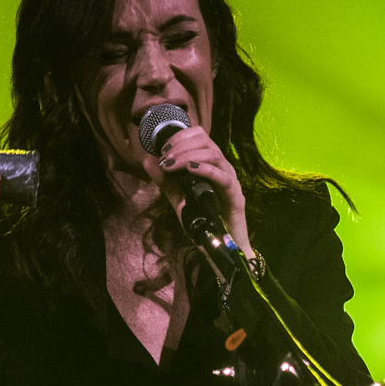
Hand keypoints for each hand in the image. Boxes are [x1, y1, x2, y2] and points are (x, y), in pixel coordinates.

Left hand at [148, 125, 252, 256]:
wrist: (220, 249)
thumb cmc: (204, 221)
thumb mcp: (179, 198)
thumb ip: (165, 180)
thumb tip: (148, 160)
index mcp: (211, 165)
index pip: (199, 137)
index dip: (179, 137)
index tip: (162, 150)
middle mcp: (223, 169)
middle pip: (206, 141)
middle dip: (181, 145)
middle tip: (164, 158)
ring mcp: (231, 182)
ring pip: (214, 155)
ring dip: (189, 156)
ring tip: (171, 165)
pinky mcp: (236, 198)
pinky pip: (224, 178)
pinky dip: (206, 170)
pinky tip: (190, 170)